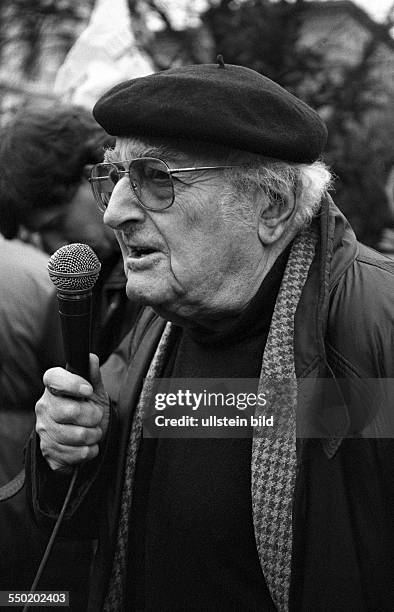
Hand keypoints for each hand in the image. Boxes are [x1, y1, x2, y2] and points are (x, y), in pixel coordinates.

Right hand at [36, 354, 109, 471]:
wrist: (83, 439)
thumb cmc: (87, 410)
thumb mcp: (94, 392)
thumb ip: (92, 375)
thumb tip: (91, 358)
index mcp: (53, 388)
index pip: (53, 378)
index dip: (72, 383)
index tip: (89, 390)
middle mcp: (44, 407)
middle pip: (71, 411)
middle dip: (93, 416)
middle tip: (96, 416)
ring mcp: (44, 430)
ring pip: (76, 435)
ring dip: (93, 435)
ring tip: (94, 431)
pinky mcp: (48, 450)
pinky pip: (76, 453)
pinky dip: (89, 451)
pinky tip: (87, 445)